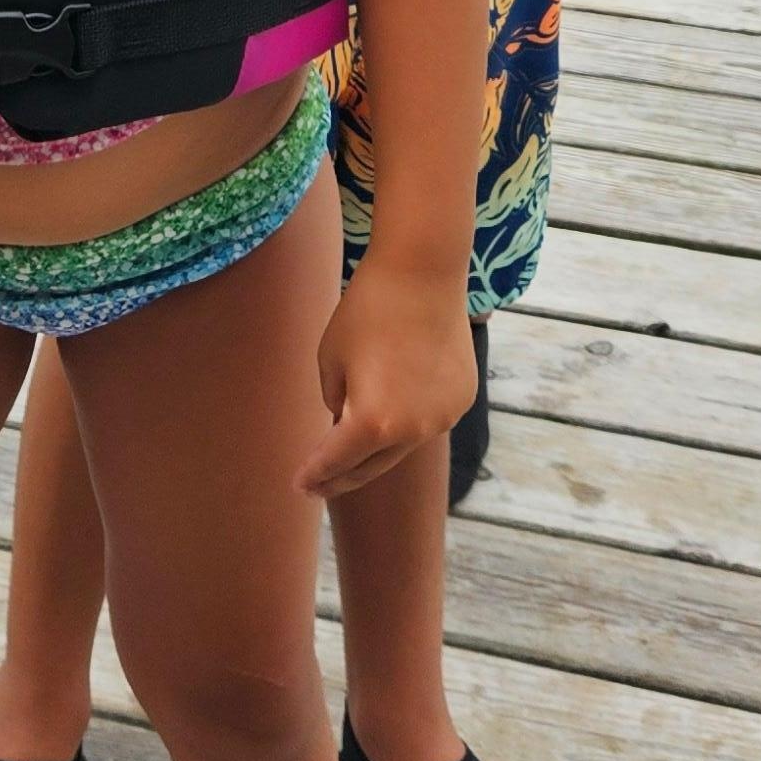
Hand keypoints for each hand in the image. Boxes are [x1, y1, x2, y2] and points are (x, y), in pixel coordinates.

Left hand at [302, 265, 476, 503]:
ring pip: (402, 445)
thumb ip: (335, 402)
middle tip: (318, 485)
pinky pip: (426, 422)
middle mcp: (413, 431)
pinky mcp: (461, 401)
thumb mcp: (331, 359)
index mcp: (372, 423)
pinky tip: (393, 413)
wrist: (423, 274)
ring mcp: (442, 418)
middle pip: (370, 466)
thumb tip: (345, 424)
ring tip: (352, 450)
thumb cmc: (366, 310)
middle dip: (341, 477)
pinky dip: (407, 422)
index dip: (315, 475)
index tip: (299, 486)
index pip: (336, 462)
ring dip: (376, 448)